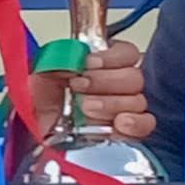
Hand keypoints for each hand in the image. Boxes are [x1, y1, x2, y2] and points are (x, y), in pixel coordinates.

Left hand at [30, 38, 156, 140]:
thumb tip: (66, 57)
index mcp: (104, 63)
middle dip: (104, 81)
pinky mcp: (128, 131)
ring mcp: (127, 107)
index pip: (126, 53)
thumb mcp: (43, 74)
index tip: (88, 63)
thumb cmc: (44, 100)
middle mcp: (119, 83)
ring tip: (87, 108)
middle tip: (80, 86)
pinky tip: (120, 123)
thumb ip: (56, 60)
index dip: (110, 57)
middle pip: (133, 77)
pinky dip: (135, 123)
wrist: (39, 129)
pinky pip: (145, 124)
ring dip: (111, 103)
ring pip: (138, 100)